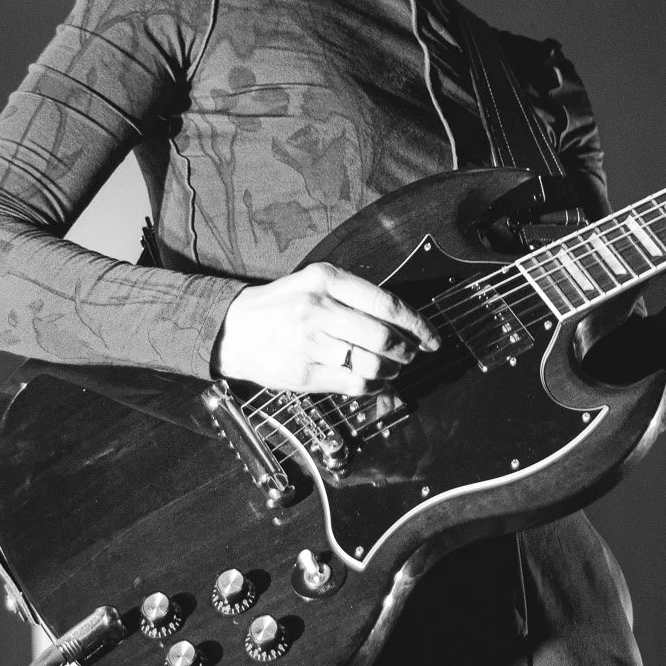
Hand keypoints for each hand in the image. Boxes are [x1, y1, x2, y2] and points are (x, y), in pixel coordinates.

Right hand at [213, 263, 438, 395]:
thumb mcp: (313, 284)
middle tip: (411, 355)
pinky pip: (353, 384)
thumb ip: (354, 296)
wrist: (232, 330)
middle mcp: (318, 309)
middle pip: (383, 337)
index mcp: (325, 280)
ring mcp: (310, 343)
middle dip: (407, 351)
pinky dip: (372, 386)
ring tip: (392, 368)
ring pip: (372, 364)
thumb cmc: (280, 306)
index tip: (432, 337)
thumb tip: (402, 321)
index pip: (387, 304)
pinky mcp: (304, 373)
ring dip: (391, 370)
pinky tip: (374, 381)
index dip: (418, 324)